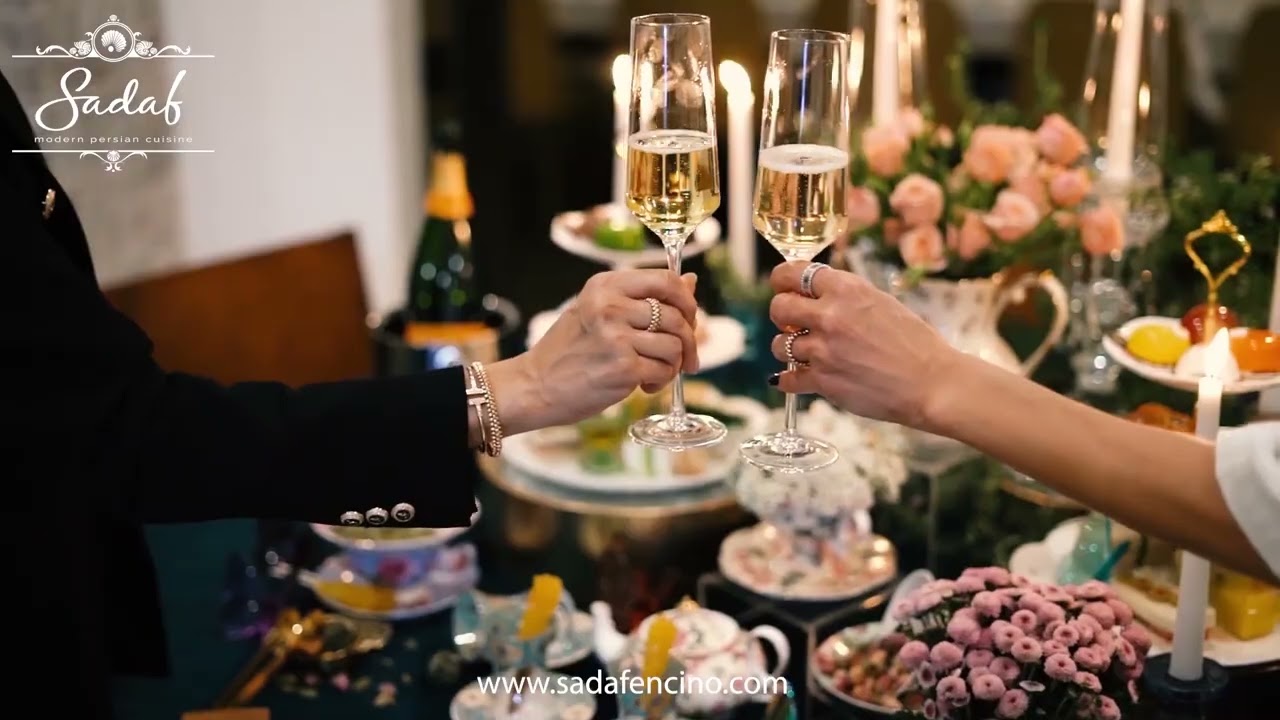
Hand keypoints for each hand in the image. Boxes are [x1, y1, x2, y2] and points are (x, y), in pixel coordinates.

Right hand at [490, 269, 699, 434]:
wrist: (534, 386)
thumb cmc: (568, 350)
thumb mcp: (598, 311)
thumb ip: (642, 297)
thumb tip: (691, 281)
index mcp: (605, 286)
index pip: (666, 279)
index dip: (687, 300)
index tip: (689, 318)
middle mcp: (610, 306)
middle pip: (677, 315)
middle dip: (689, 339)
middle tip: (686, 357)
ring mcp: (616, 337)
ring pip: (675, 345)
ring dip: (673, 364)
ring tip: (654, 372)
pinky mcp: (623, 368)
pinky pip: (664, 370)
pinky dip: (661, 380)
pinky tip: (644, 385)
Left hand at [767, 261, 959, 427]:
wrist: (932, 383)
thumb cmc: (915, 344)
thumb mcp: (882, 303)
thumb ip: (846, 297)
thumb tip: (817, 295)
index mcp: (846, 289)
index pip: (792, 273)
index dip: (783, 280)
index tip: (783, 286)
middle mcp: (830, 315)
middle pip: (778, 307)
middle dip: (783, 315)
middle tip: (794, 323)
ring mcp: (822, 349)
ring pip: (779, 344)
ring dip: (789, 349)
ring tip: (807, 354)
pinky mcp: (822, 381)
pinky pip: (788, 378)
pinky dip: (789, 380)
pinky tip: (796, 378)